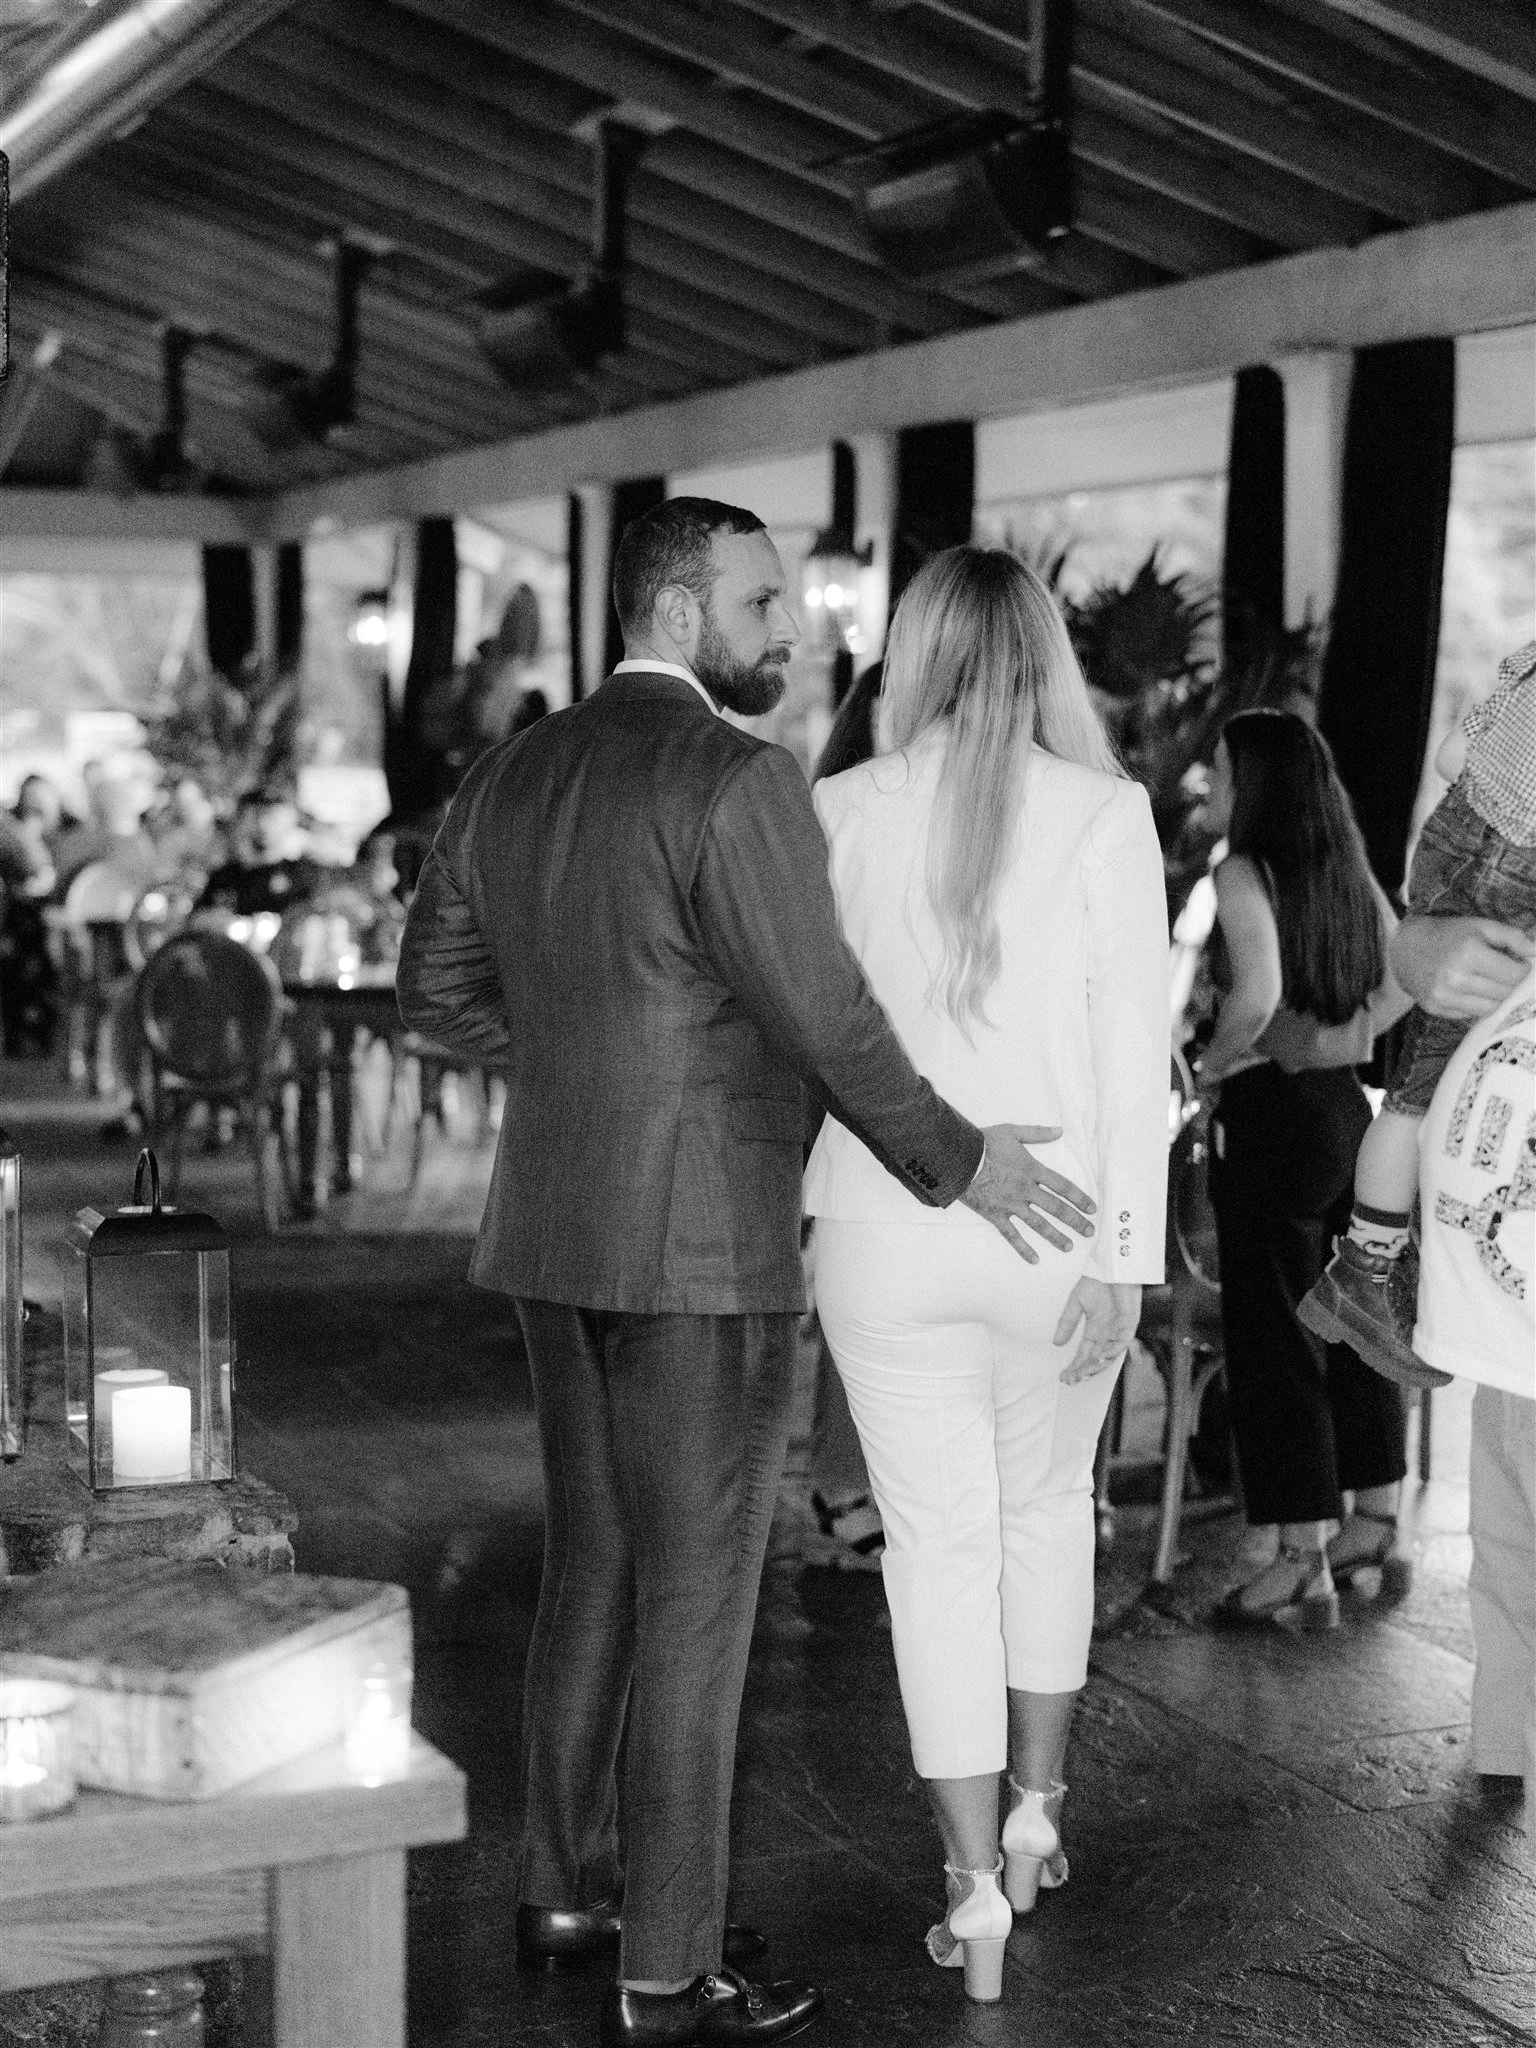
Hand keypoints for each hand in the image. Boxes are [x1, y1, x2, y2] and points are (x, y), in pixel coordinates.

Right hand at [959, 1124, 1094, 1262]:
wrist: (957, 1158)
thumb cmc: (983, 1143)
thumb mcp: (1012, 1131)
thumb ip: (1037, 1133)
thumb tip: (1060, 1131)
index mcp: (1032, 1170)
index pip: (1063, 1187)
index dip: (1080, 1198)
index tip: (1092, 1209)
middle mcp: (1025, 1190)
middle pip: (1056, 1209)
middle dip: (1075, 1221)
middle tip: (1089, 1231)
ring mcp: (1011, 1205)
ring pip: (1038, 1225)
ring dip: (1056, 1237)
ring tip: (1069, 1246)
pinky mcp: (995, 1215)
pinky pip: (1012, 1236)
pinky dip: (1023, 1249)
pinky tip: (1035, 1260)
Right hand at [1054, 1278, 1141, 1382]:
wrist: (1113, 1266)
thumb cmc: (1096, 1280)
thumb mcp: (1076, 1302)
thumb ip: (1068, 1322)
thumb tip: (1056, 1343)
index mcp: (1094, 1328)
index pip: (1083, 1353)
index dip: (1074, 1366)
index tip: (1063, 1376)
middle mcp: (1106, 1333)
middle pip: (1094, 1359)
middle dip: (1082, 1371)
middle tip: (1071, 1380)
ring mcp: (1118, 1330)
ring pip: (1107, 1356)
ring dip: (1095, 1366)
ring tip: (1082, 1374)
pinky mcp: (1130, 1325)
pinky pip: (1121, 1344)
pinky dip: (1111, 1352)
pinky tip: (1099, 1359)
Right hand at [1390, 915, 1533, 1019]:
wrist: (1405, 948)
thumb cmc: (1448, 935)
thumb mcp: (1479, 926)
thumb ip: (1511, 936)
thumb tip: (1535, 952)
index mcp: (1469, 953)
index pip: (1514, 974)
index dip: (1522, 969)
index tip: (1518, 963)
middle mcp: (1456, 978)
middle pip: (1505, 993)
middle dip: (1510, 983)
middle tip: (1503, 972)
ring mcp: (1444, 996)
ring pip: (1491, 1008)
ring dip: (1496, 996)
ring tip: (1489, 982)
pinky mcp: (1436, 1008)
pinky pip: (1472, 1014)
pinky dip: (1478, 1004)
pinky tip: (1471, 990)